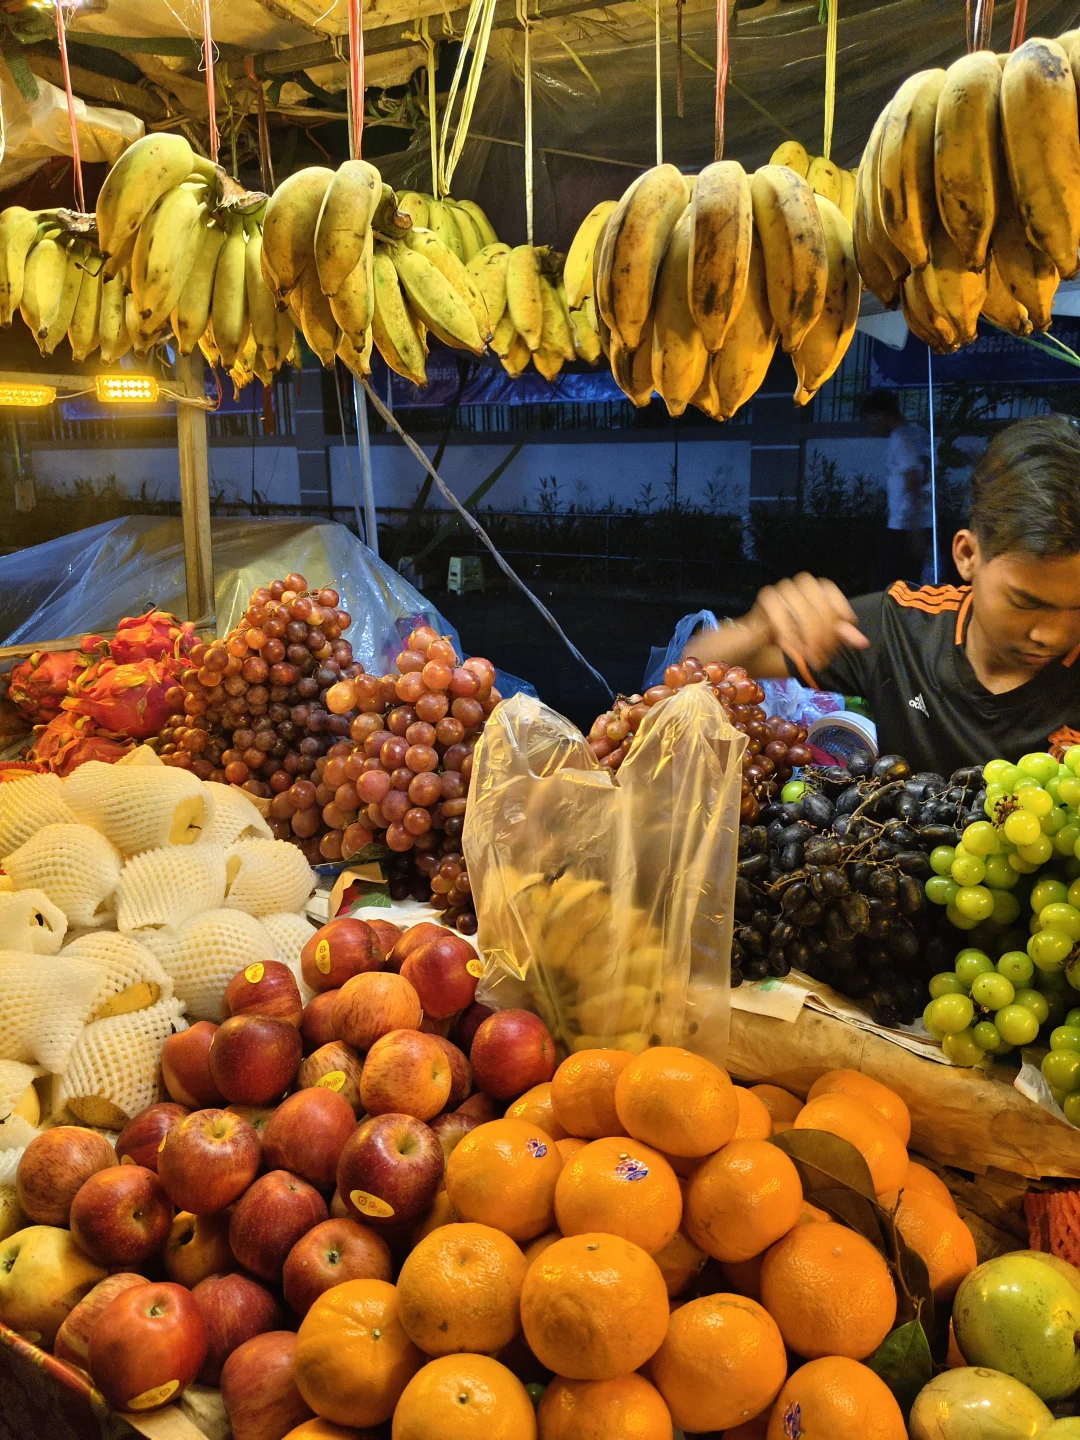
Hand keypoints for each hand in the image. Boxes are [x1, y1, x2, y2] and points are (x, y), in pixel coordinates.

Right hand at [747, 573, 867, 672]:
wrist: (758, 639)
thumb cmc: (793, 635)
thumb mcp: (820, 638)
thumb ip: (839, 636)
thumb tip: (863, 642)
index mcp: (813, 587)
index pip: (829, 589)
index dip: (839, 606)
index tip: (846, 624)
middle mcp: (798, 583)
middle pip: (817, 602)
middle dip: (824, 632)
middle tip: (824, 656)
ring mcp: (781, 588)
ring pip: (800, 608)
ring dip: (807, 636)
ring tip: (811, 657)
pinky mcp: (766, 597)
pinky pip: (779, 614)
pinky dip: (789, 634)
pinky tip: (795, 651)